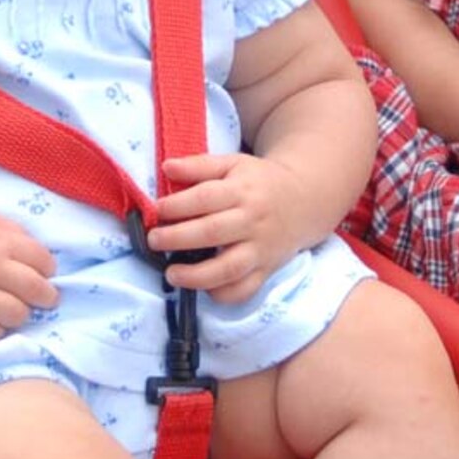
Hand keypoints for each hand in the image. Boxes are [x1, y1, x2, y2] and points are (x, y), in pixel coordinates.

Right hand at [0, 206, 58, 342]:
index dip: (47, 270)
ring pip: (16, 315)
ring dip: (20, 314)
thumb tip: (39, 254)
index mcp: (1, 243)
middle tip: (42, 299)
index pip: (44, 262)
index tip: (42, 274)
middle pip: (37, 292)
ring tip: (13, 310)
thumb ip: (13, 233)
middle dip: (46, 297)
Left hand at [148, 152, 316, 305]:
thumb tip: (167, 168)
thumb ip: (199, 165)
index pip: (205, 198)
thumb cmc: (258, 182)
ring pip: (229, 268)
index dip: (176, 205)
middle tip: (154, 240)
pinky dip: (224, 294)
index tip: (156, 210)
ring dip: (196, 275)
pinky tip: (203, 288)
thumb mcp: (232, 164)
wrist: (304, 200)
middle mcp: (252, 221)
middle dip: (177, 238)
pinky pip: (245, 290)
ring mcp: (260, 249)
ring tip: (171, 273)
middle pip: (212, 232)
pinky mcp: (266, 270)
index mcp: (242, 190)